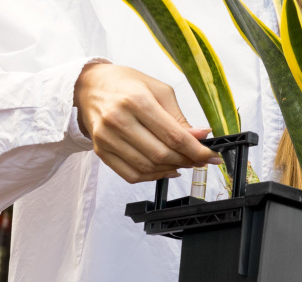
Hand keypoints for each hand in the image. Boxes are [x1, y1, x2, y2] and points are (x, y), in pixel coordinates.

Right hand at [73, 63, 221, 183]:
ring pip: (148, 168)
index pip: (174, 136)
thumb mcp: (159, 91)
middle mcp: (118, 120)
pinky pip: (132, 175)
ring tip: (183, 162)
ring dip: (172, 169)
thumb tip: (202, 136)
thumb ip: (180, 118)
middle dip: (187, 161)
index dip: (197, 151)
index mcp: (136, 100)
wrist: (89, 87)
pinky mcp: (101, 151)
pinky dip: (153, 177)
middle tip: (199, 159)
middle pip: (162, 154)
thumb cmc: (126, 85)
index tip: (212, 157)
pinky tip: (165, 169)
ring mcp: (107, 138)